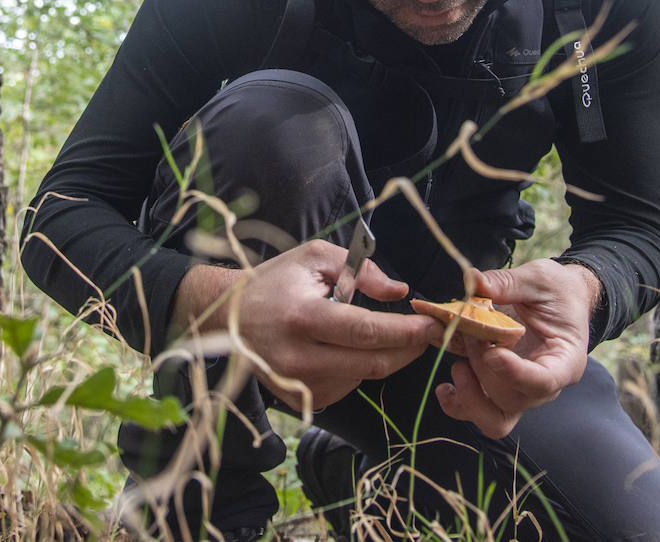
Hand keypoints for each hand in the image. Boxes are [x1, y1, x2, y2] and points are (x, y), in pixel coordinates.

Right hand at [174, 239, 441, 410]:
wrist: (226, 318)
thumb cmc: (275, 281)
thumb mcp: (314, 257)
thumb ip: (360, 270)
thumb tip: (399, 292)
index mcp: (302, 318)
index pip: (365, 332)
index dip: (404, 331)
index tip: (432, 324)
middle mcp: (298, 359)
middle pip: (372, 363)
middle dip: (408, 349)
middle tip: (428, 332)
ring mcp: (298, 385)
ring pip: (362, 376)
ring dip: (382, 356)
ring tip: (377, 331)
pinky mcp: (299, 401)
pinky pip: (346, 387)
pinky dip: (358, 368)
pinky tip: (346, 348)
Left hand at [433, 259, 600, 438]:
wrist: (562, 299)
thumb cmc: (557, 290)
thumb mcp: (538, 278)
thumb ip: (507, 282)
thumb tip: (471, 280)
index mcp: (565, 360)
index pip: (544, 381)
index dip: (515, 374)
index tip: (492, 353)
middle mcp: (545, 386)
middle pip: (513, 400)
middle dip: (484, 369)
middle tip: (472, 334)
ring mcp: (521, 392)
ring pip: (494, 418)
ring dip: (469, 395)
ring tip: (458, 364)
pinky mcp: (500, 390)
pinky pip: (479, 412)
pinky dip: (459, 403)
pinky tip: (445, 386)